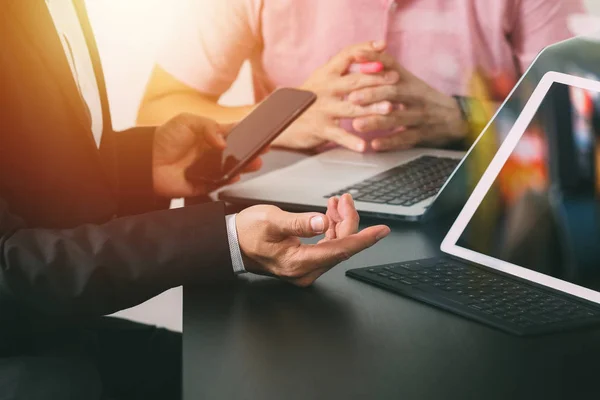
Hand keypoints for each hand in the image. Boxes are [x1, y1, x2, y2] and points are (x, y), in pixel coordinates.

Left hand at [152, 113, 262, 197]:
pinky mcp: (205, 184)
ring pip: (234, 168)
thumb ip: (208, 126)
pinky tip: (236, 174)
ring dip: (246, 166)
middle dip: (253, 151)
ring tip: (255, 162)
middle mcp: (214, 153)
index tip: (264, 132)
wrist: (146, 161)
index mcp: (212, 136)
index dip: (250, 133)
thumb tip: (223, 142)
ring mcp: (211, 169)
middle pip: (239, 153)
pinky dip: (230, 180)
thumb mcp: (187, 121)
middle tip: (264, 149)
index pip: (236, 134)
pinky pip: (221, 183)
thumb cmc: (165, 138)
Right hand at [236, 194, 389, 286]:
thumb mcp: (271, 221)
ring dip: (339, 223)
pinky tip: (328, 214)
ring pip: (336, 245)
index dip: (363, 239)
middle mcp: (305, 270)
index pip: (340, 250)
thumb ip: (299, 223)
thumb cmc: (247, 232)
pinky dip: (331, 229)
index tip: (382, 231)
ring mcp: (306, 268)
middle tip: (344, 199)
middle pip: (341, 246)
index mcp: (298, 262)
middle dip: (347, 221)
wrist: (232, 243)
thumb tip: (320, 222)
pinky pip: (327, 246)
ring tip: (335, 203)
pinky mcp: (305, 262)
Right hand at [272, 41, 398, 151]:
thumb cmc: (309, 99)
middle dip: (376, 79)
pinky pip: (338, 135)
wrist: (281, 119)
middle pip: (354, 81)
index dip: (365, 49)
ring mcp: (322, 109)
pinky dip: (351, 141)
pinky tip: (364, 146)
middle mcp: (325, 88)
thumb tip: (373, 58)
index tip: (382, 46)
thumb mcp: (323, 78)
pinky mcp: (319, 128)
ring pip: (350, 108)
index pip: (347, 55)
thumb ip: (344, 69)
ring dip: (371, 108)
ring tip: (389, 109)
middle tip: (395, 79)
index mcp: (327, 73)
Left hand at [348, 53, 468, 150]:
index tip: (355, 56)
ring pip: (397, 118)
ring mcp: (420, 116)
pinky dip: (390, 142)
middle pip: (394, 92)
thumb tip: (357, 53)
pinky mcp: (422, 134)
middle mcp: (416, 96)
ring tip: (357, 124)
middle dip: (372, 94)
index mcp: (409, 80)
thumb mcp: (408, 80)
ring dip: (376, 121)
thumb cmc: (421, 97)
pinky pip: (405, 138)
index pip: (391, 65)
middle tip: (352, 98)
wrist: (454, 118)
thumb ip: (385, 68)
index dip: (374, 59)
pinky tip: (375, 145)